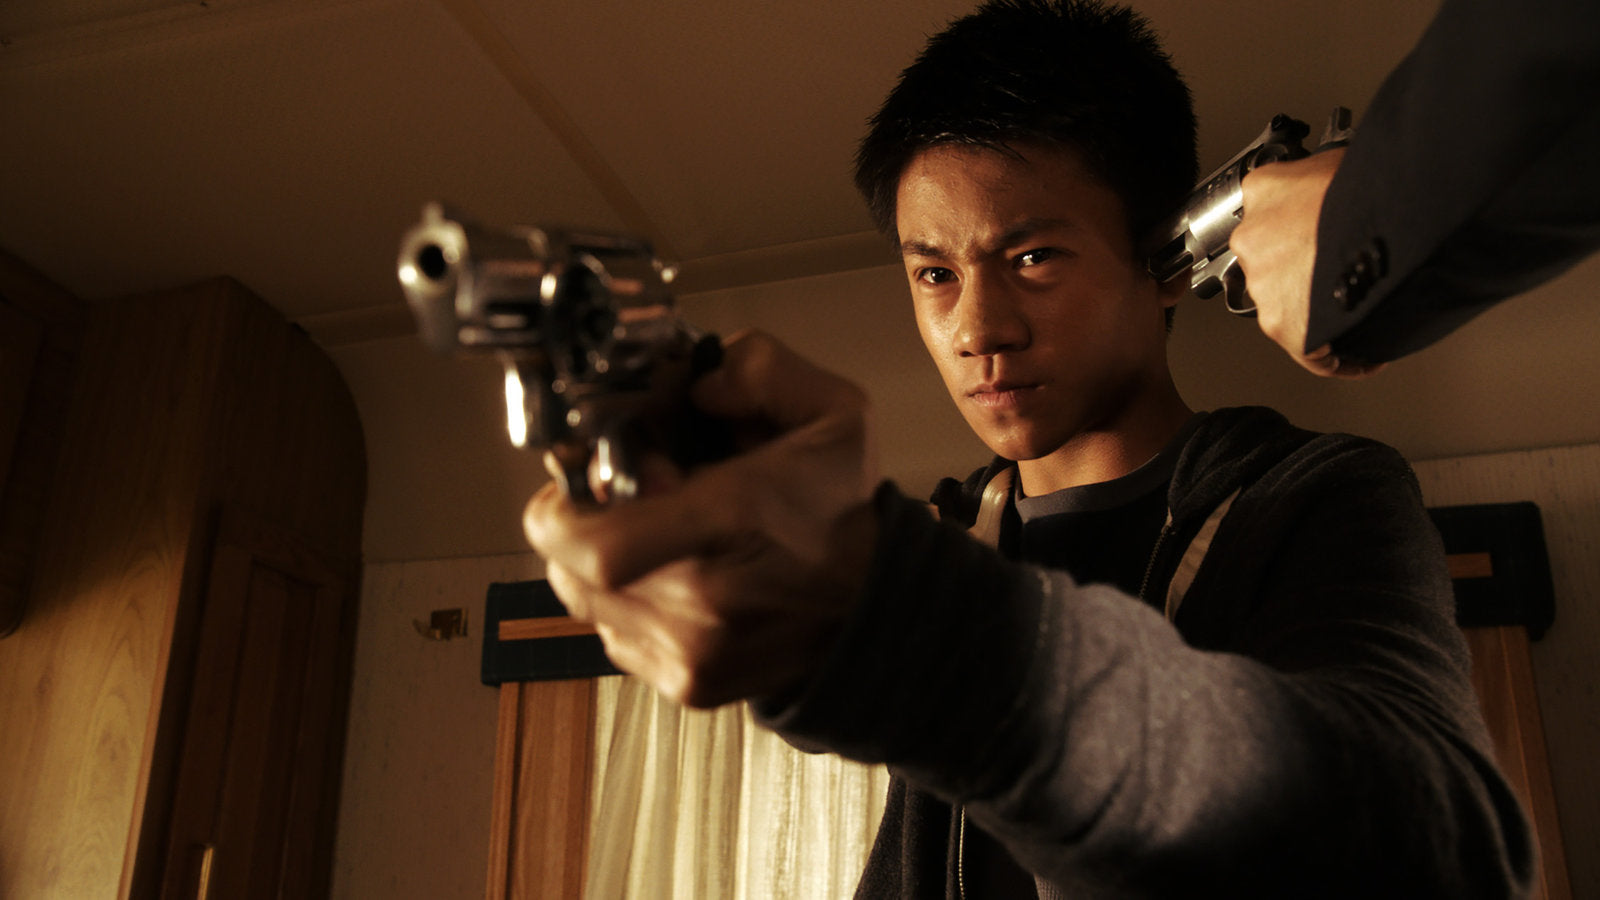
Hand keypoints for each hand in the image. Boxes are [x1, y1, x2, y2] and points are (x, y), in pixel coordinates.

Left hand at [522, 330, 880, 707]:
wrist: (881, 606)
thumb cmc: (845, 511)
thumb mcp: (831, 408)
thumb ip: (759, 367)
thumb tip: (693, 383)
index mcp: (734, 519)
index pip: (594, 541)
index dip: (567, 505)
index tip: (591, 476)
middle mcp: (705, 599)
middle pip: (570, 568)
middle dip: (578, 523)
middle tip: (619, 498)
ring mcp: (693, 653)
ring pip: (584, 600)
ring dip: (596, 562)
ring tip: (653, 536)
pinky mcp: (689, 685)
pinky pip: (613, 635)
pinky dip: (626, 601)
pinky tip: (673, 576)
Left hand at [1234, 148, 1384, 378]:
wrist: (1398, 214)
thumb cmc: (1377, 185)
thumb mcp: (1340, 162)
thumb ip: (1324, 176)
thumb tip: (1341, 180)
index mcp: (1263, 190)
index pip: (1269, 216)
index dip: (1296, 231)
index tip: (1314, 241)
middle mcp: (1252, 238)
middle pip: (1274, 263)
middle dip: (1306, 272)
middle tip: (1344, 275)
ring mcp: (1264, 283)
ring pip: (1287, 305)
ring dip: (1318, 310)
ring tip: (1357, 313)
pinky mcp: (1284, 323)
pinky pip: (1307, 351)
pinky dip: (1333, 356)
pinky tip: (1357, 357)